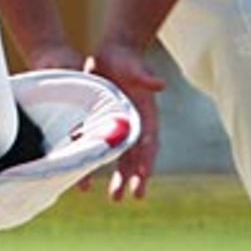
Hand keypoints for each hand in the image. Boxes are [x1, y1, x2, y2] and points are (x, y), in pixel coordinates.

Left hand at [84, 43, 164, 200]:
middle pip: (136, 156)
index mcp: (147, 115)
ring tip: (115, 198)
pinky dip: (99, 161)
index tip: (143, 179)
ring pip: (120, 157)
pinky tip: (90, 178)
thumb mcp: (135, 67)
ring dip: (119, 177)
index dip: (147, 161)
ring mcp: (120, 126)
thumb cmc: (127, 59)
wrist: (113, 52)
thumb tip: (160, 85)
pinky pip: (102, 147)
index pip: (149, 143)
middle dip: (133, 177)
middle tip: (130, 197)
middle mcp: (135, 125)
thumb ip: (146, 76)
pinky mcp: (104, 123)